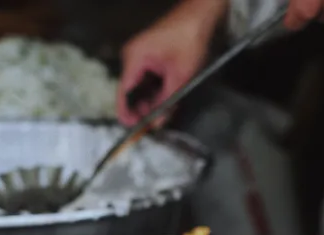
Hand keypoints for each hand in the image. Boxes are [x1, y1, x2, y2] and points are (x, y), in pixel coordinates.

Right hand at [117, 0, 227, 126]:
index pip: (123, 91)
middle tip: (152, 125)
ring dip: (149, 100)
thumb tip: (157, 123)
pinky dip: (154, 90)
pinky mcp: (148, 55)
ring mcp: (139, 55)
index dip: (125, 112)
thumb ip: (167, 102)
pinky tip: (164, 100)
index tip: (132, 129)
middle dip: (140, 108)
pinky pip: (146, 78)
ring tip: (161, 114)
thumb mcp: (180, 76)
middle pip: (130, 90)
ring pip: (139, 85)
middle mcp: (132, 56)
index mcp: (134, 58)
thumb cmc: (189, 40)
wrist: (199, 15)